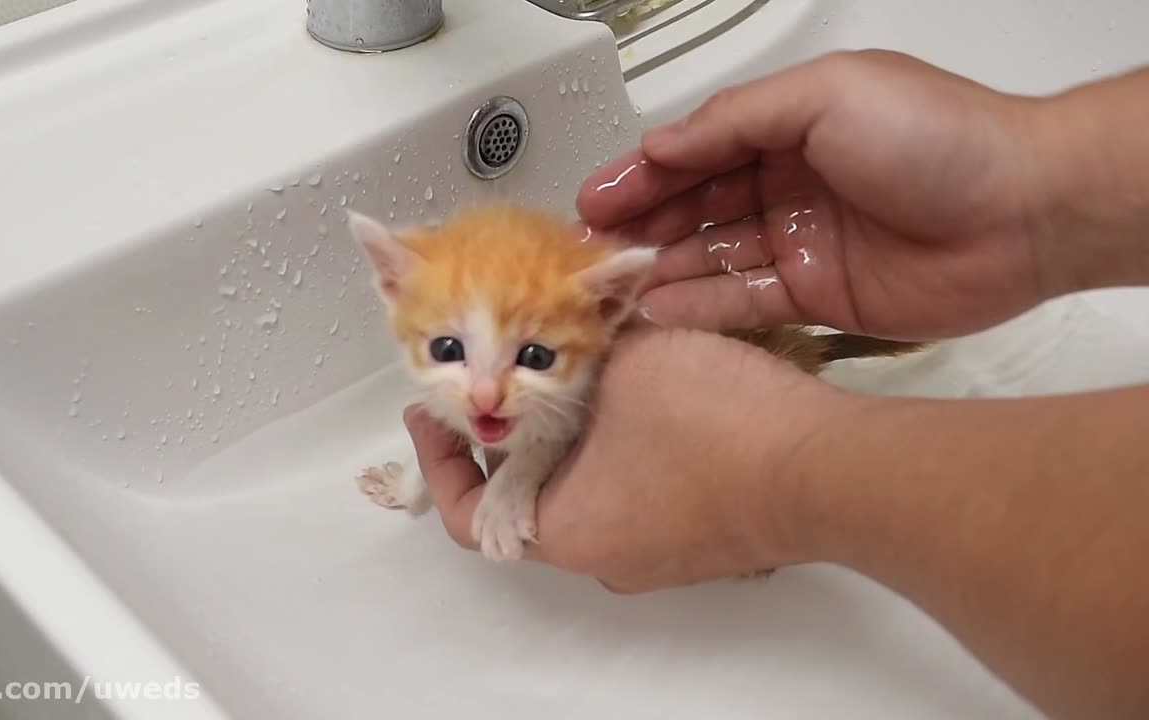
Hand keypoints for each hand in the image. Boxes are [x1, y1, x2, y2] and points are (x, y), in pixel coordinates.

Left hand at [404, 327, 843, 592]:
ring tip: (568, 369)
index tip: (430, 411)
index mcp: (567, 530)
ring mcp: (661, 550)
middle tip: (501, 376)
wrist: (833, 468)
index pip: (466, 514)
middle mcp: (608, 554)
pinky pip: (637, 491)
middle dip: (510, 434)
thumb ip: (584, 344)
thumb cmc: (717, 426)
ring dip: (569, 436)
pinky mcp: (705, 534)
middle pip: (528, 497)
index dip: (438, 458)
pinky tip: (637, 393)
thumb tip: (574, 318)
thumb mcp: (628, 360)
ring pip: (588, 489)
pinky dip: (617, 446)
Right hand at [577, 49, 1064, 340]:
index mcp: (788, 127)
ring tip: (612, 285)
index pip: (694, 152)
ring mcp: (802, 241)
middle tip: (591, 250)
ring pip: (712, 257)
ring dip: (660, 270)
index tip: (594, 199)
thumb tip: (664, 142)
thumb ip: (737, 120)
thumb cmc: (944, 139)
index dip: (640, 175)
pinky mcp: (819, 297)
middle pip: (694, 208)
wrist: (1025, 213)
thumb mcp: (827, 96)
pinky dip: (701, 307)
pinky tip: (659, 311)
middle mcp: (789, 184)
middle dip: (639, 227)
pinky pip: (745, 302)